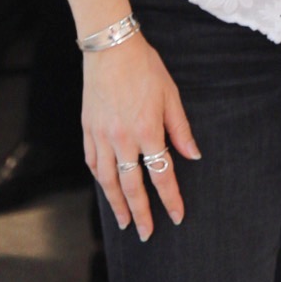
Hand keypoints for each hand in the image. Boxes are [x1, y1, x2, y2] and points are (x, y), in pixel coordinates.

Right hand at [83, 33, 199, 239]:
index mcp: (147, 130)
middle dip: (141, 213)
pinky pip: (92, 163)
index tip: (176, 216)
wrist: (111, 48)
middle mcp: (123, 139)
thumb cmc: (145, 67)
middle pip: (132, 186)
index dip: (170, 198)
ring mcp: (102, 137)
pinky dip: (100, 179)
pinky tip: (106, 187)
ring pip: (108, 181)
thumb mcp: (171, 94)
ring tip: (124, 221)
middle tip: (146, 233)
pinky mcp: (88, 130)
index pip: (161, 174)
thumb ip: (180, 128)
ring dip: (117, 204)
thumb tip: (193, 155)